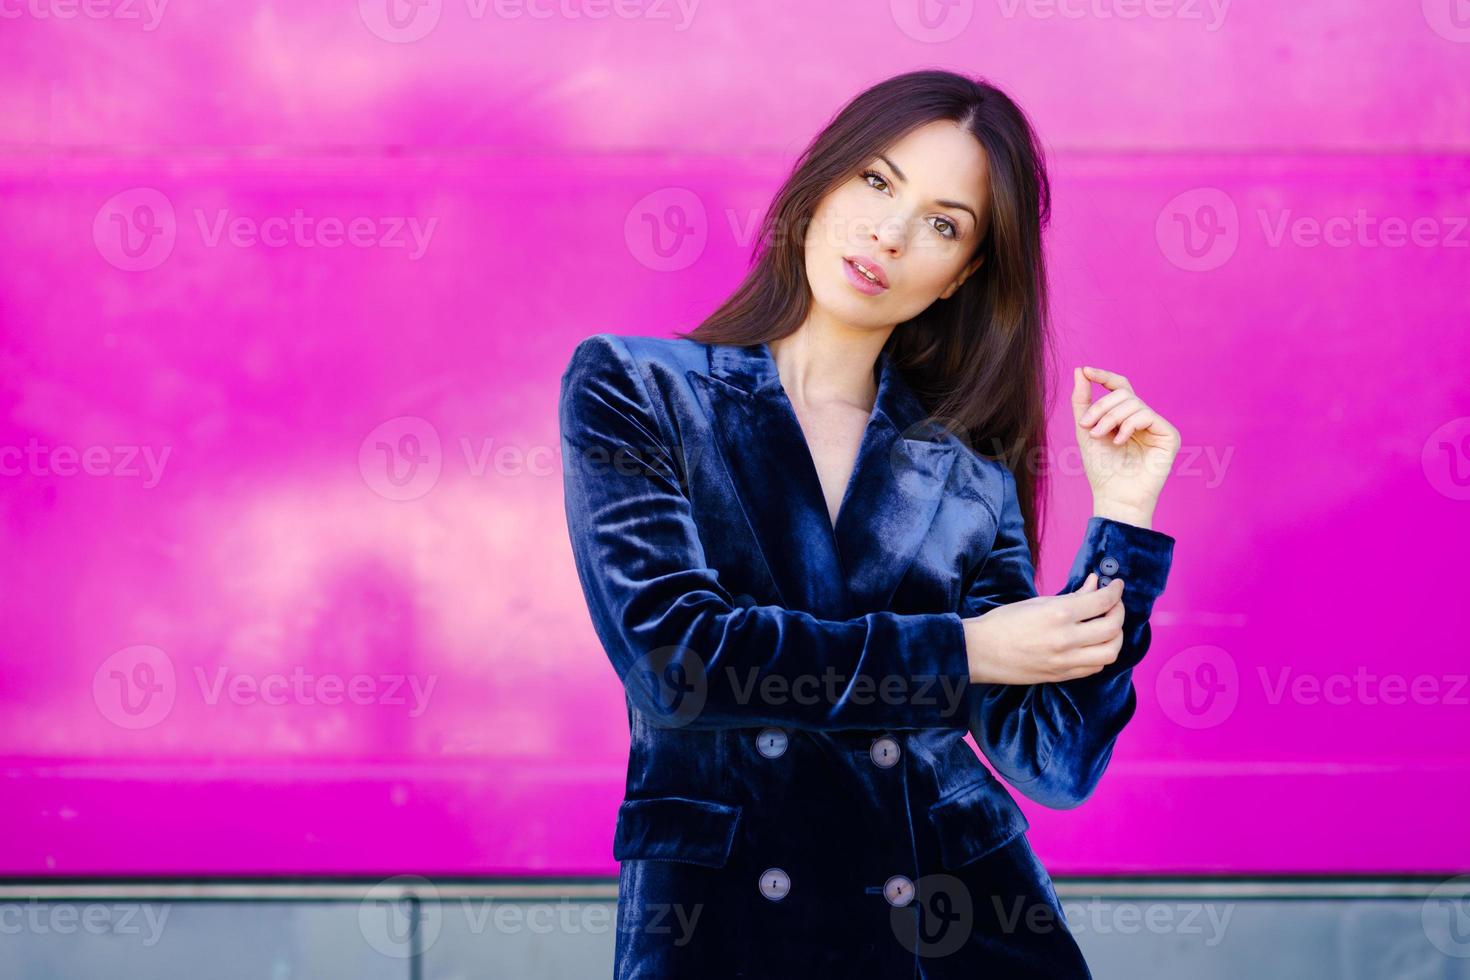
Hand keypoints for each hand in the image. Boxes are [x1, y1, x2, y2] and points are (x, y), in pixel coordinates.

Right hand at [962, 573, 1125, 684]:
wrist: (981, 652)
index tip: (1117, 585)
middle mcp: (1066, 639)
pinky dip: (1101, 654)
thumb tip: (1095, 583)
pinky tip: (1094, 644)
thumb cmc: (1004, 622)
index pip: (1102, 602)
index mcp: (1058, 614)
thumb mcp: (1037, 602)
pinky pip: (1095, 667)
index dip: (1115, 591)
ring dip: (1116, 637)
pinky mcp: (1062, 676)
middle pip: (1113, 628)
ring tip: (1108, 627)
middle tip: (1114, 604)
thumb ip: (1072, 596)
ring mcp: (1066, 661)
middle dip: (1119, 612)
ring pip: (1111, 652)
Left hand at [1072, 365, 1179, 520]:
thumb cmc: (1101, 468)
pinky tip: (1120, 441)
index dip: (1104, 376)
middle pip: (1122, 393)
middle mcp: (1143, 418)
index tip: (1086, 371)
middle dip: (1101, 407)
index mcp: (1125, 416)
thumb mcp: (1085, 430)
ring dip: (1110, 418)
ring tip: (1099, 436)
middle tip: (1086, 426)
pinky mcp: (1169, 435)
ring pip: (1133, 403)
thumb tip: (1080, 370)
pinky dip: (1128, 425)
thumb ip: (1082, 401)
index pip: (1119, 387)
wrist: (1114, 496)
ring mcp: (1157, 426)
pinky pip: (1146, 415)